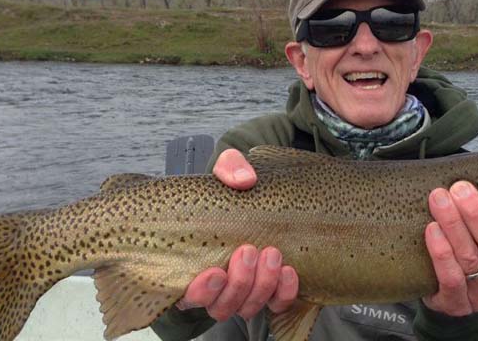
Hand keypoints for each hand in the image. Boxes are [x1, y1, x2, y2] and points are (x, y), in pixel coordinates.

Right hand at [176, 149, 299, 320]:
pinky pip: (277, 305)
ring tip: (271, 254)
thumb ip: (230, 168)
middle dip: (238, 283)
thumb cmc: (234, 189)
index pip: (188, 295)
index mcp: (192, 265)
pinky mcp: (270, 291)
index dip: (201, 291)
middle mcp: (216, 287)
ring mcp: (243, 292)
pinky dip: (284, 293)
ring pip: (247, 308)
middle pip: (221, 306)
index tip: (215, 272)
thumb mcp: (227, 171)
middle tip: (248, 251)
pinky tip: (290, 271)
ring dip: (260, 287)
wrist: (262, 195)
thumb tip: (244, 180)